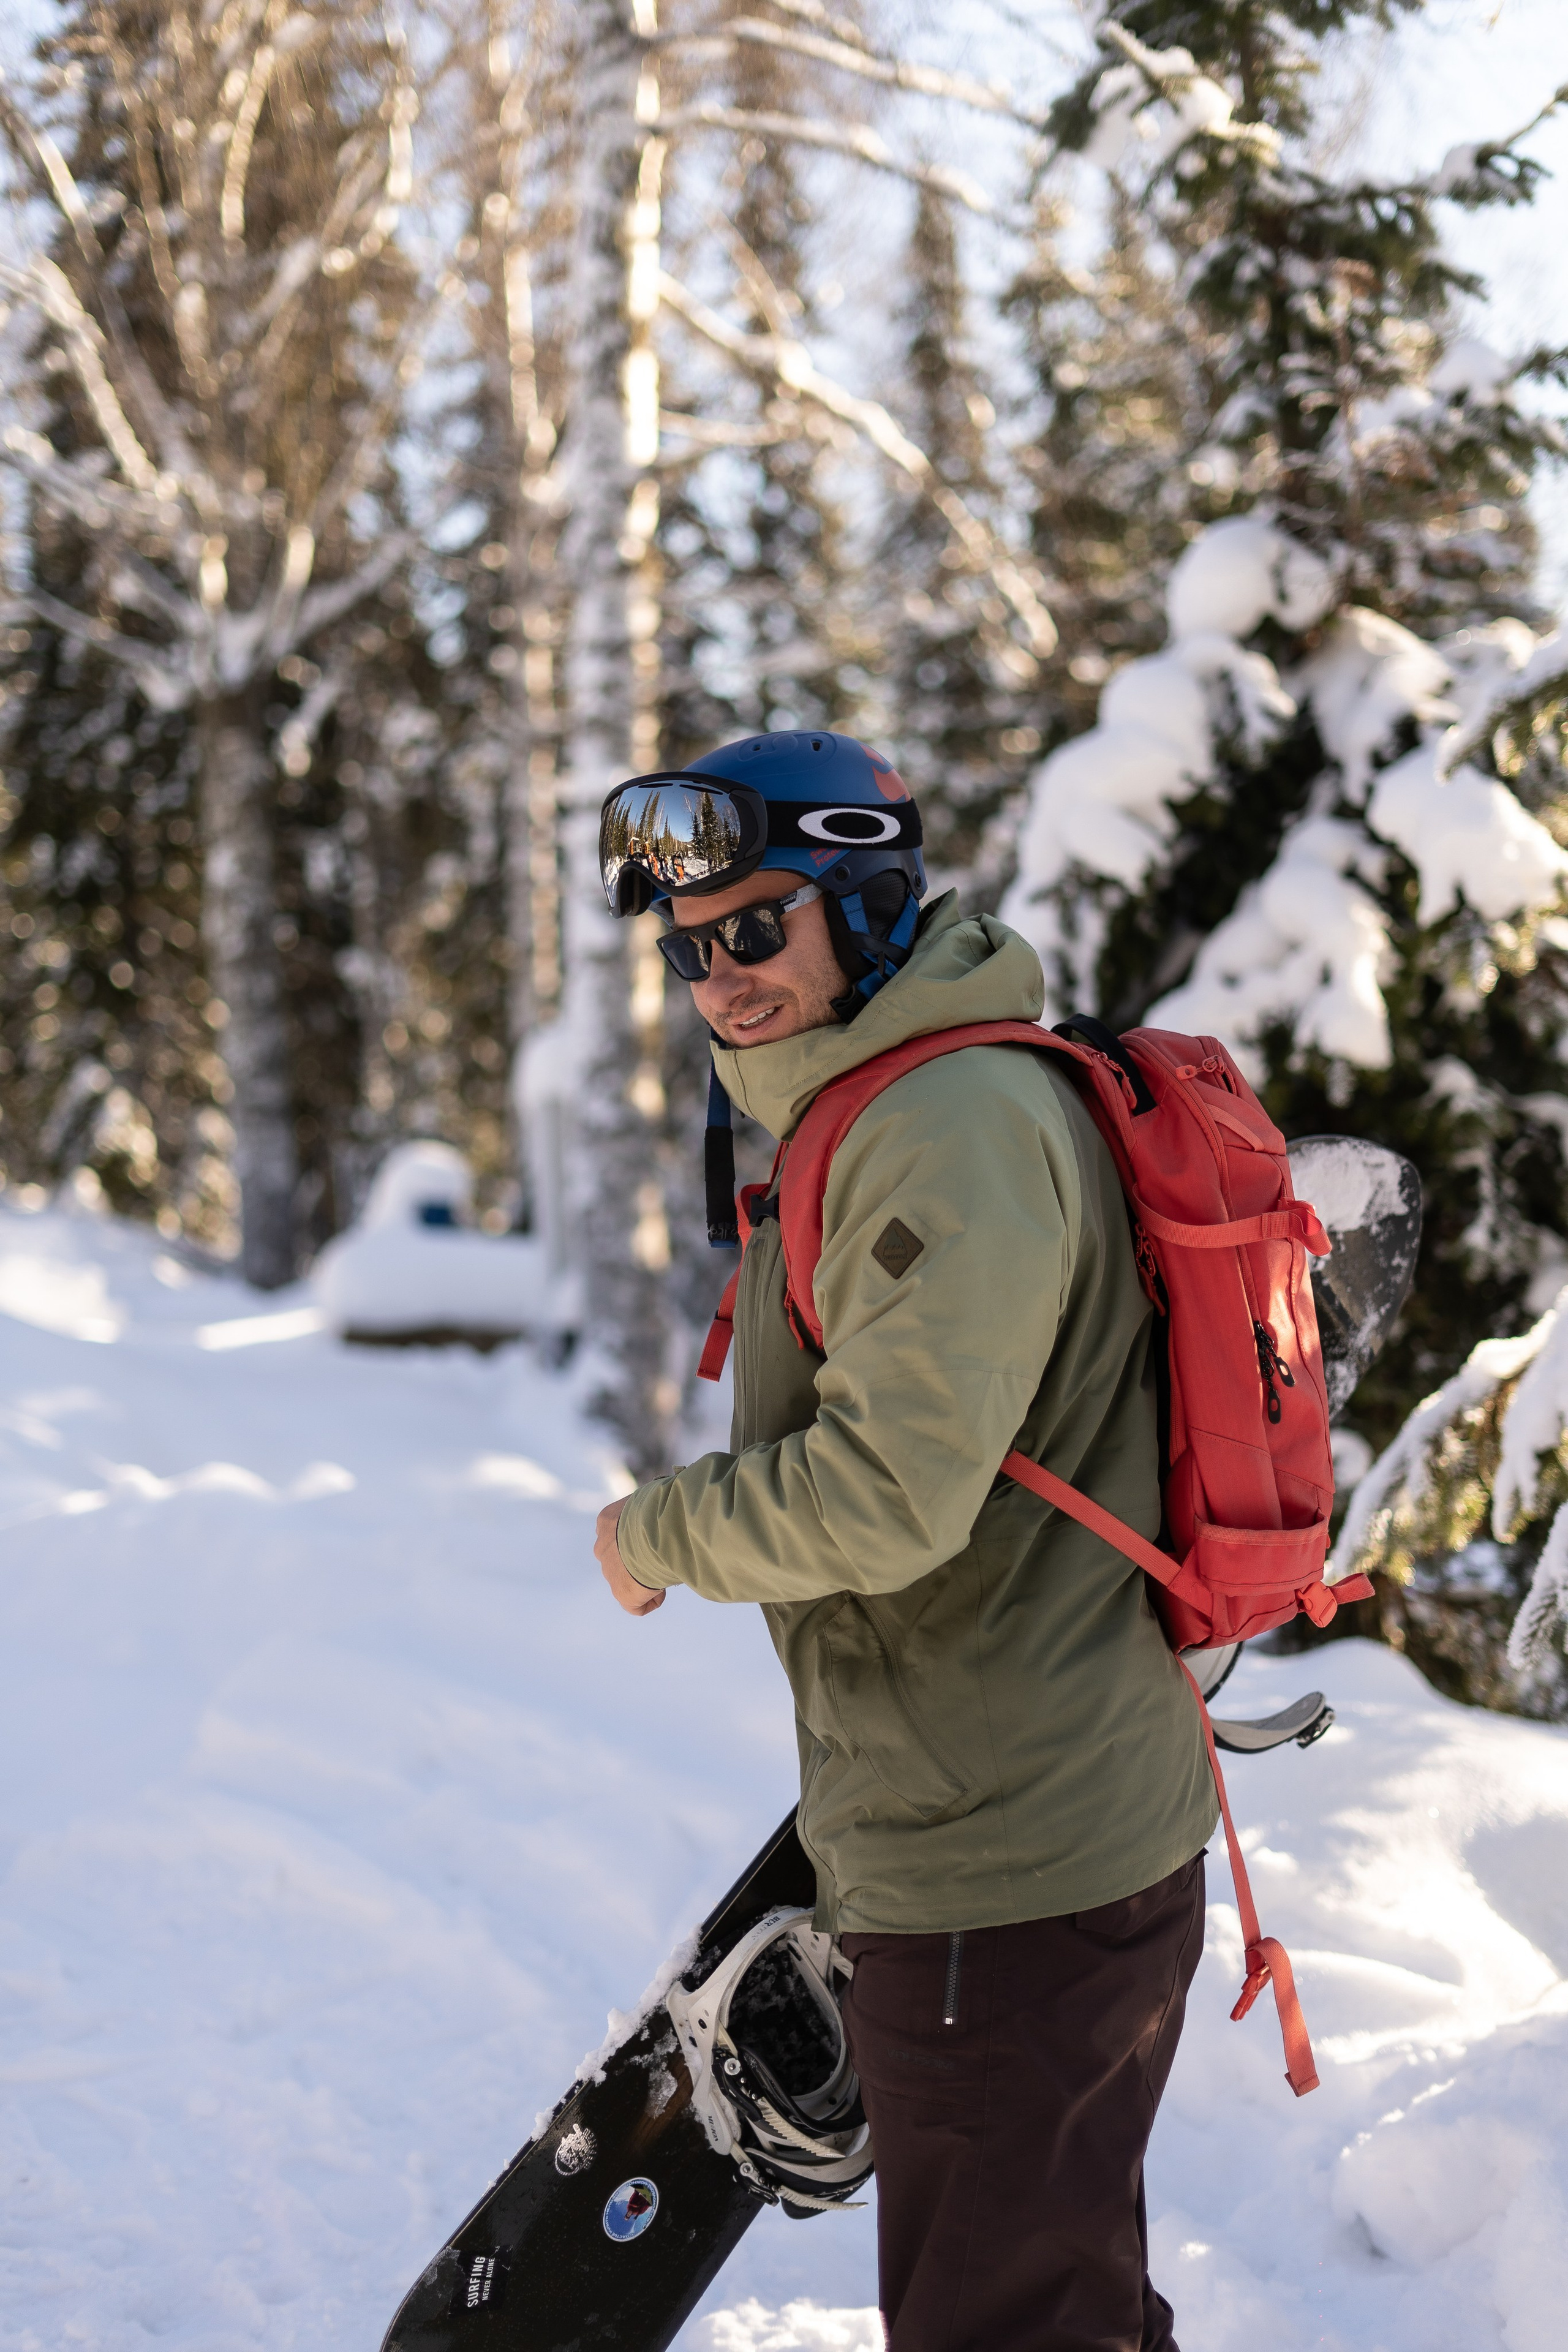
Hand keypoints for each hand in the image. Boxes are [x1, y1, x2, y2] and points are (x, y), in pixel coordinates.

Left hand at [596, 1498, 664, 1615]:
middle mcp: (602, 1546)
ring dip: (645, 1578)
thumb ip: (653, 1507)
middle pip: (621, 1557)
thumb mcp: (653, 1498)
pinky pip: (634, 1605)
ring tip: (665, 1571)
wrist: (655, 1531)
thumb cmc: (660, 1508)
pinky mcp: (621, 1593)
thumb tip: (671, 1510)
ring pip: (627, 1580)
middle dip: (640, 1559)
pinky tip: (662, 1590)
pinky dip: (649, 1601)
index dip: (639, 1538)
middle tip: (663, 1556)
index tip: (657, 1538)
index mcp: (607, 1520)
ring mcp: (609, 1570)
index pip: (618, 1531)